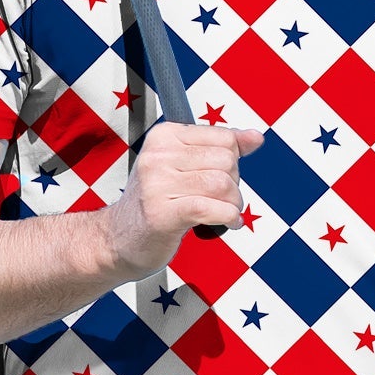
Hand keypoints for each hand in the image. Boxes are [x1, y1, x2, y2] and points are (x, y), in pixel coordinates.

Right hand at [100, 121, 263, 278]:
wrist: (118, 239)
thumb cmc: (154, 203)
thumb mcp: (185, 166)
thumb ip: (221, 149)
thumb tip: (256, 137)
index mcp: (164, 136)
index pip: (224, 137)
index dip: (234, 161)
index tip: (221, 177)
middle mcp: (158, 155)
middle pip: (227, 161)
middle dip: (234, 184)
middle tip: (221, 199)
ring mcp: (157, 184)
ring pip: (223, 184)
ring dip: (233, 204)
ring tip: (223, 213)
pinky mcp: (162, 213)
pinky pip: (212, 208)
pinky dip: (228, 217)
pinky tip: (227, 223)